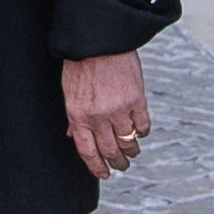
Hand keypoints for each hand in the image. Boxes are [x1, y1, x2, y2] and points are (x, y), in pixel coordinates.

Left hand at [63, 50, 149, 177]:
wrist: (98, 39)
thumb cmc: (81, 63)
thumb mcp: (69, 91)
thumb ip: (74, 116)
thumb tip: (72, 136)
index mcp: (78, 115)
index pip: (87, 151)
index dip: (97, 167)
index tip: (104, 174)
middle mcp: (98, 117)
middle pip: (110, 151)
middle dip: (118, 163)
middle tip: (122, 166)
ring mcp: (119, 110)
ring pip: (129, 142)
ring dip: (132, 151)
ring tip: (133, 153)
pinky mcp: (137, 100)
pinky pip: (143, 126)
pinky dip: (143, 132)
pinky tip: (141, 132)